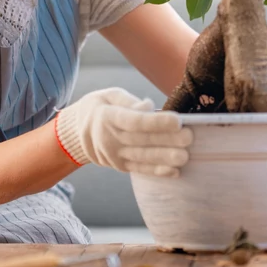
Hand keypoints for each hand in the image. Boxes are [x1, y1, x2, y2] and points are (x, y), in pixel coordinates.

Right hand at [54, 87, 193, 177]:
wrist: (78, 132)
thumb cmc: (100, 107)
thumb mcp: (109, 95)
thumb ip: (129, 101)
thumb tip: (148, 106)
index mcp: (107, 117)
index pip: (134, 121)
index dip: (156, 122)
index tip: (177, 120)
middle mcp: (109, 138)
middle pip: (141, 140)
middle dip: (167, 140)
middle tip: (189, 137)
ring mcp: (114, 155)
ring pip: (142, 157)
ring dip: (165, 158)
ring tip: (185, 156)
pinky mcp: (120, 166)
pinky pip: (140, 169)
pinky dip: (157, 171)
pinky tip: (174, 171)